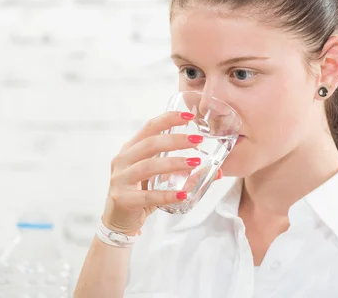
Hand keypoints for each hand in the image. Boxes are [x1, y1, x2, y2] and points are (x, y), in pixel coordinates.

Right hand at [100, 111, 213, 235]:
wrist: (119, 221)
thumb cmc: (141, 193)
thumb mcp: (160, 178)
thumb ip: (184, 172)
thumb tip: (217, 171)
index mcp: (131, 149)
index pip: (149, 127)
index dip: (168, 119)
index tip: (189, 116)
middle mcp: (123, 160)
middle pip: (150, 143)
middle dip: (175, 140)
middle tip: (198, 140)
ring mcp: (120, 179)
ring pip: (148, 166)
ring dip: (174, 163)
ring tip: (195, 162)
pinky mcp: (123, 199)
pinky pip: (148, 196)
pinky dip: (167, 195)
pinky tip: (183, 195)